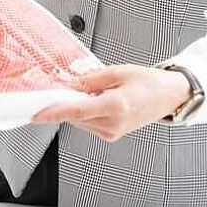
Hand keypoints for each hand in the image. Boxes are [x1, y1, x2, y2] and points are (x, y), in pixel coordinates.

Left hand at [31, 65, 189, 141]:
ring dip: (76, 107)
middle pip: (74, 116)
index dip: (54, 111)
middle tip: (64, 86)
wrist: (169, 97)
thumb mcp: (119, 71)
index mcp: (115, 106)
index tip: (36, 113)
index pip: (76, 111)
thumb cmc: (150, 82)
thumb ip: (90, 79)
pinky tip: (94, 100)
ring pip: (79, 121)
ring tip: (91, 91)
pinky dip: (84, 112)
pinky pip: (88, 124)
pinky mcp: (111, 135)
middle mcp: (112, 124)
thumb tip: (69, 84)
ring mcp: (112, 132)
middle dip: (65, 102)